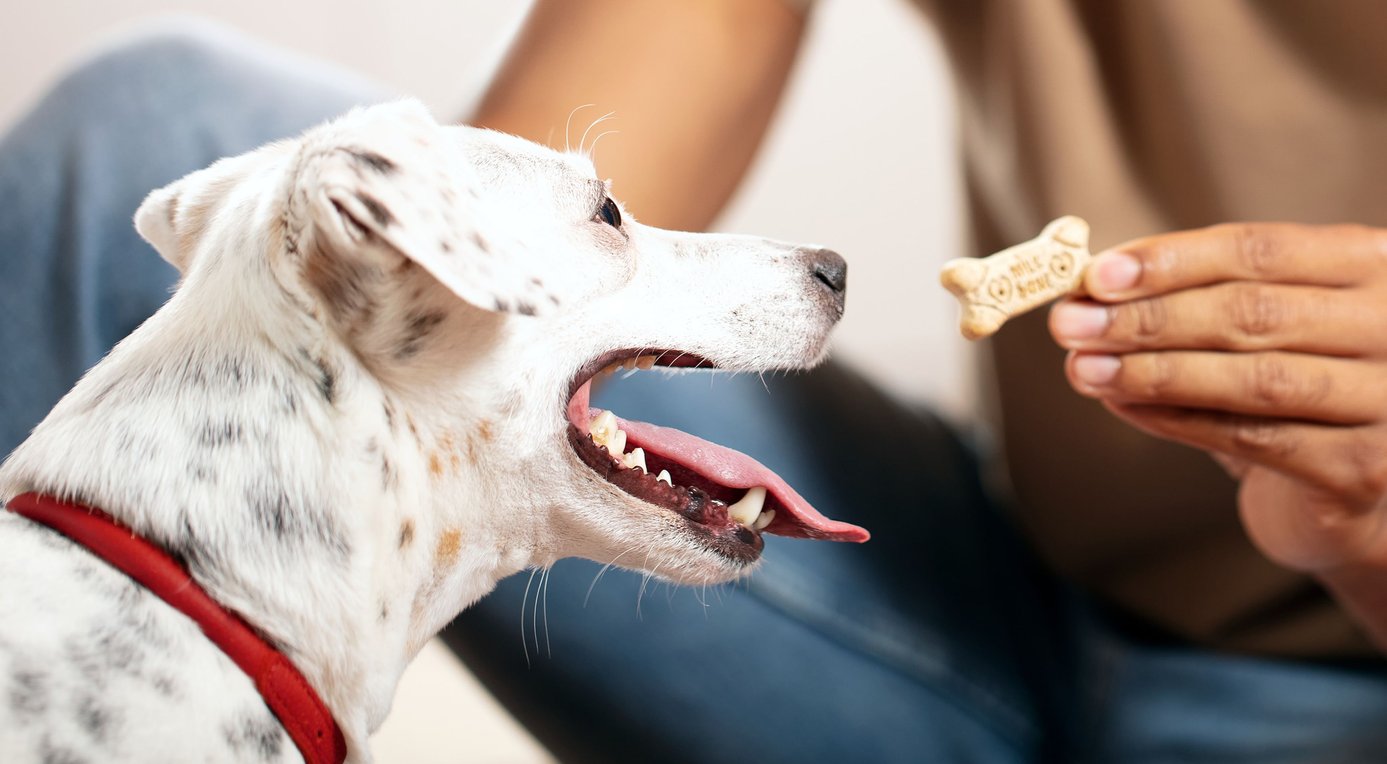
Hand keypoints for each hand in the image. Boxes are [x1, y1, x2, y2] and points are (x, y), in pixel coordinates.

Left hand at [1047, 223, 1386, 575]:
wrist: (1359, 483)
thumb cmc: (1297, 376)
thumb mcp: (1264, 319)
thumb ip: (1196, 297)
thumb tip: (1090, 291)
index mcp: (1373, 264)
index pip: (1261, 250)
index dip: (1172, 261)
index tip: (1096, 274)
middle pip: (1254, 313)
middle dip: (1148, 318)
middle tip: (1070, 323)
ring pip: (1254, 380)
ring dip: (1153, 372)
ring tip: (1083, 367)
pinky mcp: (1363, 469)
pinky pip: (1253, 439)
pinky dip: (1176, 420)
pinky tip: (1122, 404)